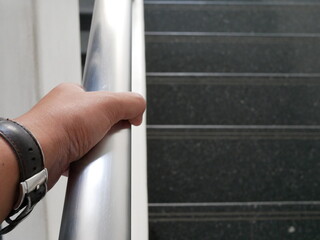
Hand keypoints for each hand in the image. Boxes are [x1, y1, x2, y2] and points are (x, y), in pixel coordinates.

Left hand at [15, 83, 145, 188]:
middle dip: (108, 130)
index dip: (116, 108)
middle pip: (98, 121)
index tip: (125, 117)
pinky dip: (87, 160)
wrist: (36, 155)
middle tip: (110, 134)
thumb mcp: (106, 104)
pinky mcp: (59, 153)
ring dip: (98, 146)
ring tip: (99, 148)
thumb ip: (129, 102)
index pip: (102, 98)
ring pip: (90, 140)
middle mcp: (64, 113)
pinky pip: (81, 156)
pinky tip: (89, 160)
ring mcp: (60, 133)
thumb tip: (139, 106)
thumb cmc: (59, 125)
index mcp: (72, 94)